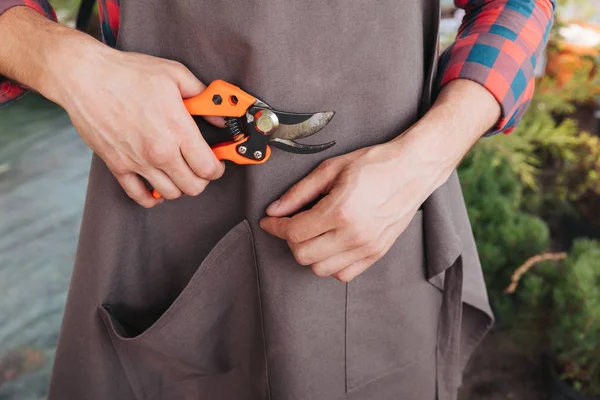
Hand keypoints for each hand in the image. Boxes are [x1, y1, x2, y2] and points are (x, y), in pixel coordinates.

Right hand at [53, 45, 224, 206]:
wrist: (85, 77)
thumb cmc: (128, 73)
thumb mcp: (175, 75)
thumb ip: (203, 97)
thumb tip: (221, 116)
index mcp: (177, 130)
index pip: (208, 168)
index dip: (218, 167)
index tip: (217, 162)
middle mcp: (159, 151)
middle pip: (193, 186)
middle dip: (202, 179)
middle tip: (200, 167)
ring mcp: (137, 162)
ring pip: (170, 194)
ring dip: (180, 186)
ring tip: (179, 172)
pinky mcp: (117, 166)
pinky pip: (139, 196)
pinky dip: (152, 198)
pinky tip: (157, 188)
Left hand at [259, 79, 501, 280]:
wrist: (413, 169)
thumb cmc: (374, 164)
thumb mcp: (331, 169)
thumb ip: (299, 192)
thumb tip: (274, 209)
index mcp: (341, 211)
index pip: (294, 232)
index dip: (275, 227)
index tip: (269, 221)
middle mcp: (354, 234)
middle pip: (303, 255)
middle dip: (290, 240)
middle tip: (291, 223)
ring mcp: (367, 247)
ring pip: (320, 269)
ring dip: (308, 253)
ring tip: (312, 233)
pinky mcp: (376, 253)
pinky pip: (343, 274)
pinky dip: (330, 264)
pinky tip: (329, 244)